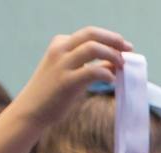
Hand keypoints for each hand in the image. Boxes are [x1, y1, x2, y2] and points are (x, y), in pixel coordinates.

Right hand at [0, 27, 132, 152]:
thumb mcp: (73, 73)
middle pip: (91, 34)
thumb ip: (93, 66)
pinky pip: (92, 71)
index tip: (124, 47)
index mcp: (60, 44)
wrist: (32, 110)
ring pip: (93, 48)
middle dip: (114, 40)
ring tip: (121, 66)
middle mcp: (60, 50)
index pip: (90, 34)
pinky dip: (106, 73)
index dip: (110, 39)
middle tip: (129, 49)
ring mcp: (62, 64)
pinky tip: (112, 80)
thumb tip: (116, 62)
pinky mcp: (66, 81)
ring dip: (112, 55)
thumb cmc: (54, 93)